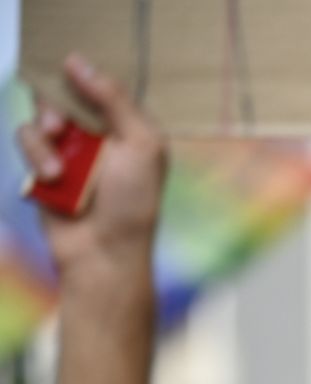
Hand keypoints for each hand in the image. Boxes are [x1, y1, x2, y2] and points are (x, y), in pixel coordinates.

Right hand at [15, 54, 166, 272]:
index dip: (83, 75)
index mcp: (128, 128)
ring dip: (44, 138)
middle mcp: (99, 135)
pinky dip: (35, 155)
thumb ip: (114, 100)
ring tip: (57, 169)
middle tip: (60, 124)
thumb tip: (78, 61)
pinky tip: (50, 178)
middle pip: (64, 94)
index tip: (66, 64)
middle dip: (56, 104)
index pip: (101, 87)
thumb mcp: (140, 145)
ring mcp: (69, 151)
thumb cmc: (133, 202)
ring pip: (41, 117)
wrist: (104, 252)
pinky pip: (27, 139)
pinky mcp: (43, 166)